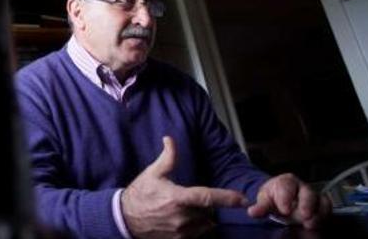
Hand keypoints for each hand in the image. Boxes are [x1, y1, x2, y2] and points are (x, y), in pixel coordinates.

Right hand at [121, 136, 249, 238]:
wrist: (125, 219)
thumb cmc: (140, 194)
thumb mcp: (152, 173)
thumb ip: (167, 157)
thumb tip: (170, 139)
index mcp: (177, 198)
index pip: (208, 197)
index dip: (227, 198)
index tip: (242, 198)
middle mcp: (182, 217)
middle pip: (208, 210)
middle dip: (206, 203)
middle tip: (189, 197)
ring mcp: (181, 231)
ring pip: (205, 223)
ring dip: (201, 216)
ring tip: (184, 209)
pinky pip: (197, 233)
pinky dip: (195, 226)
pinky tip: (181, 219)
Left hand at [247, 173, 330, 228]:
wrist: (282, 200)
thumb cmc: (274, 198)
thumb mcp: (265, 200)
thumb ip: (260, 206)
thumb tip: (252, 211)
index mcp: (286, 182)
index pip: (286, 186)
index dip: (286, 197)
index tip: (284, 209)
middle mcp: (302, 186)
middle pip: (307, 192)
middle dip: (306, 204)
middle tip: (303, 215)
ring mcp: (313, 196)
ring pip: (320, 200)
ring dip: (317, 212)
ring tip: (310, 223)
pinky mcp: (321, 205)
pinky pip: (326, 207)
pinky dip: (324, 215)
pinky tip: (317, 224)